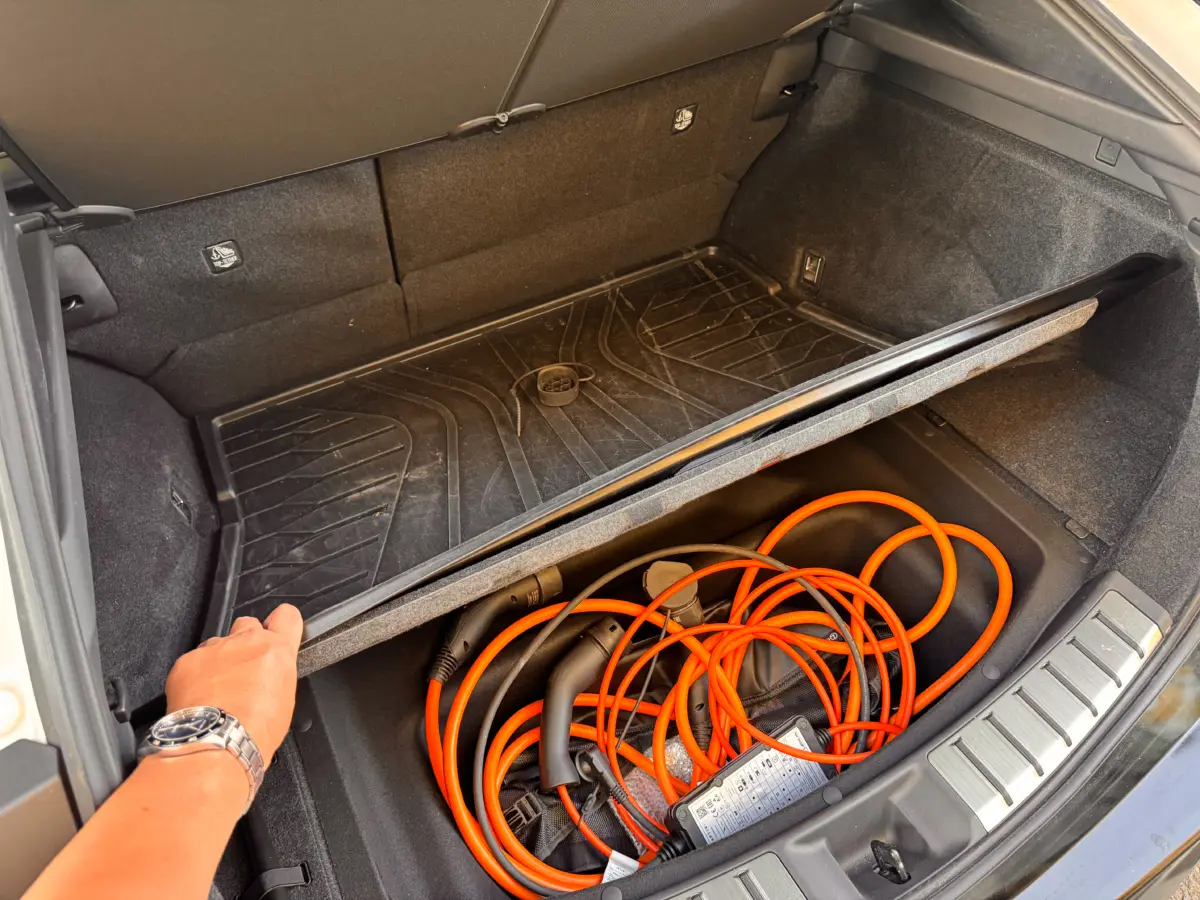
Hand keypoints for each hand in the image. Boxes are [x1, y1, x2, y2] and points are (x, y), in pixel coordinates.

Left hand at [164, 604, 302, 761]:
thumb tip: (269, 676)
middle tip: (245, 668)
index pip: (287, 616)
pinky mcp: (187, 662)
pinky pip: (193, 662)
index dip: (282, 623)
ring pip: (218, 644)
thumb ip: (277, 674)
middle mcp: (245, 642)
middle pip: (247, 624)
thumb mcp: (285, 701)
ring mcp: (214, 649)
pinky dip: (196, 676)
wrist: (215, 744)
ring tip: (219, 690)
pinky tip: (200, 698)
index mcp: (276, 650)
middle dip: (246, 642)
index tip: (278, 631)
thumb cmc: (254, 730)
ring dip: (220, 660)